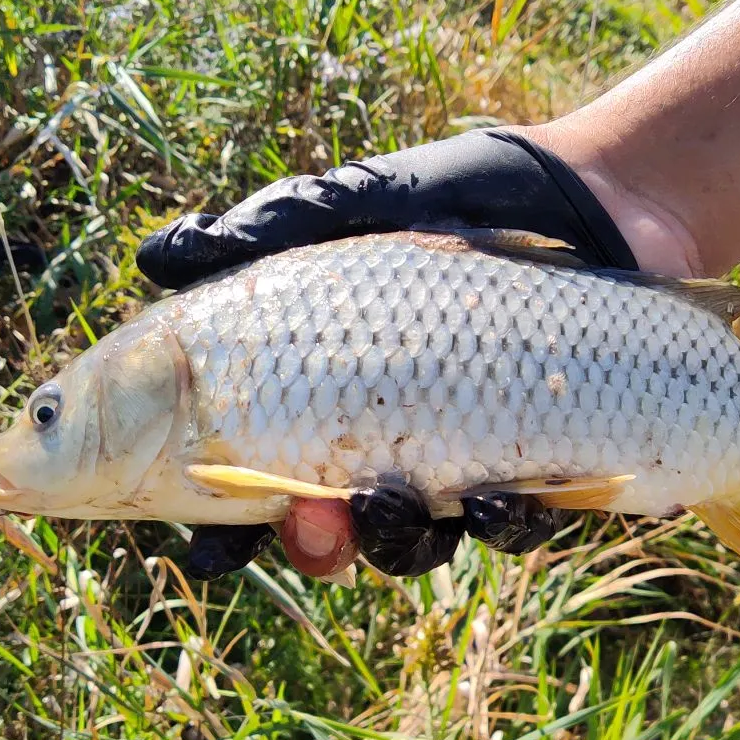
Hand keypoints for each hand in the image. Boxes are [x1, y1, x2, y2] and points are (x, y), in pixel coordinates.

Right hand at [138, 128, 641, 581]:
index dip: (225, 522)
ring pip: (416, 542)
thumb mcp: (349, 207)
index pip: (253, 474)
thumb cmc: (455, 196)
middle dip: (315, 544)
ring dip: (398, 540)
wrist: (588, 195)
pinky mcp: (546, 469)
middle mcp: (383, 441)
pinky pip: (515, 527)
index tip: (209, 542)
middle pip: (330, 531)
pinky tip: (500, 496)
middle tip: (312, 524)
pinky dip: (503, 522)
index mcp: (322, 394)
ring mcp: (462, 462)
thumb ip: (259, 235)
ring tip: (395, 501)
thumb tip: (152, 258)